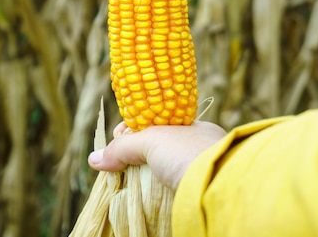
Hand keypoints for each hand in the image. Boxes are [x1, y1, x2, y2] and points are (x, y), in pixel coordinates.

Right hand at [88, 121, 225, 189]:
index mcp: (193, 127)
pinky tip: (144, 194)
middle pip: (157, 148)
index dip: (133, 128)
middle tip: (117, 162)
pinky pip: (169, 190)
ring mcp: (199, 172)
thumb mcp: (152, 140)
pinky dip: (154, 192)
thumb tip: (94, 158)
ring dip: (143, 175)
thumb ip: (123, 147)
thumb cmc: (190, 154)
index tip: (117, 135)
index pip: (157, 122)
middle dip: (135, 154)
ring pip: (162, 170)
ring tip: (126, 181)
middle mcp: (198, 148)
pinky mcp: (196, 193)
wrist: (224, 187)